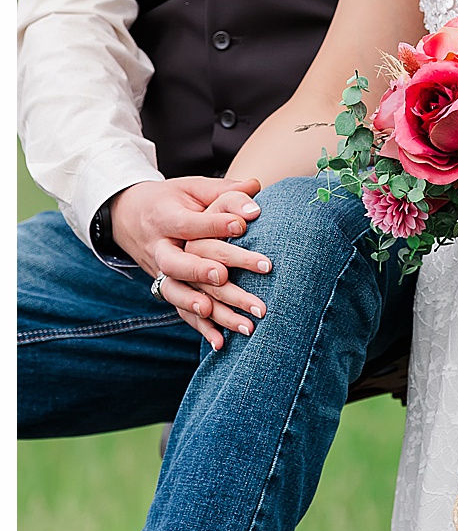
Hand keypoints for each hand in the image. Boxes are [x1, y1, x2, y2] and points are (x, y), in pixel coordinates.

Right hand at [110, 176, 263, 349]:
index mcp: (165, 218)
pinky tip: (222, 343)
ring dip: (206, 309)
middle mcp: (158, 249)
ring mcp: (159, 273)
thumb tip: (255, 187)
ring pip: (178, 293)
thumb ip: (223, 189)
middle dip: (201, 272)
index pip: (188, 224)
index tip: (243, 226)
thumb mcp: (192, 187)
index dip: (214, 225)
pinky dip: (200, 328)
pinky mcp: (166, 288)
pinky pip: (180, 311)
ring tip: (239, 321)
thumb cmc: (172, 199)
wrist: (128, 216)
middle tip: (226, 276)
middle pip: (176, 264)